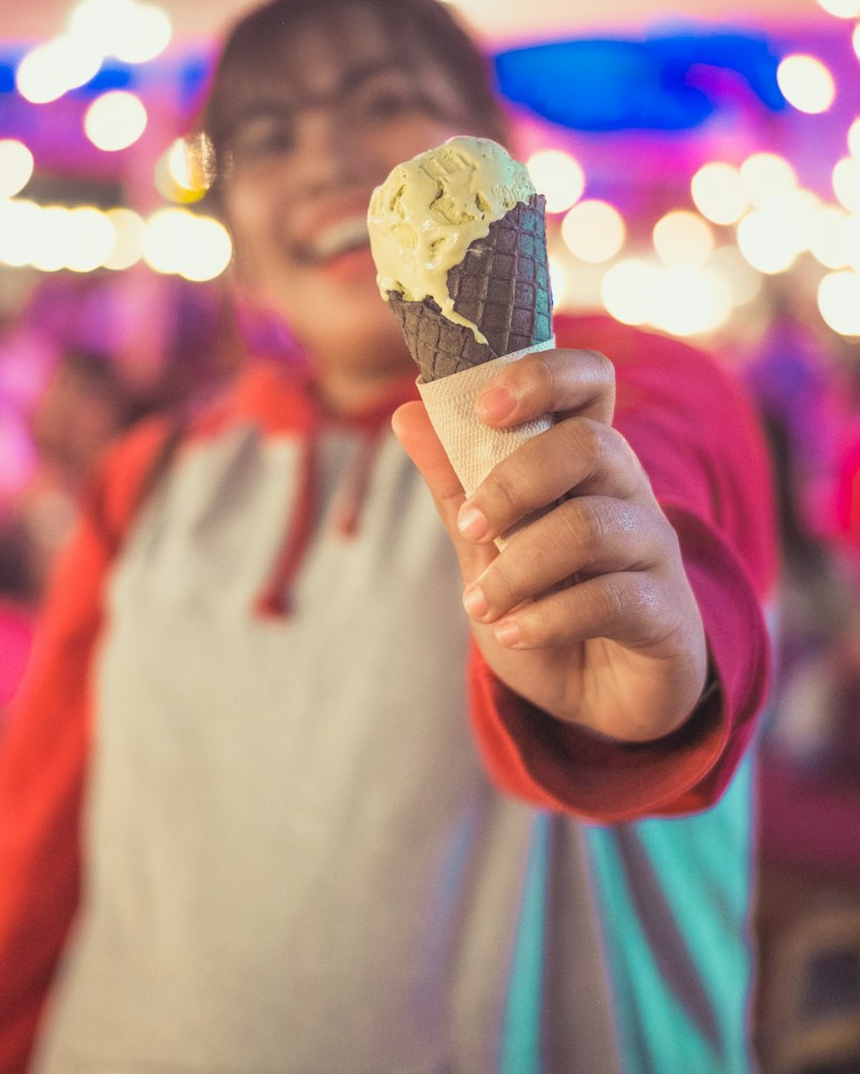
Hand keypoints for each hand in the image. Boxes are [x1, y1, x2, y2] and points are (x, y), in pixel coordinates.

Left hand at [393, 348, 708, 743]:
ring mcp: (653, 550)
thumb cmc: (546, 603)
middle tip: (470, 526)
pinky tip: (514, 633)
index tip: (487, 408)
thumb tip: (408, 413)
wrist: (599, 697)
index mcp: (584, 459)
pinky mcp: (666, 612)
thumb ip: (456, 483)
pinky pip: (610, 599)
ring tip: (479, 604)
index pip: (589, 380)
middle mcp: (627, 491)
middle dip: (515, 483)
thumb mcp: (488, 545)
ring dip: (519, 567)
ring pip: (592, 527)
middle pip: (589, 446)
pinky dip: (548, 618)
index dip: (543, 377)